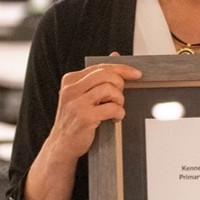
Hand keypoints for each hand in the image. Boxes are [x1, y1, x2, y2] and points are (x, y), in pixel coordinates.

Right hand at [24, 56, 140, 199]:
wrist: (62, 144)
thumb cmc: (75, 119)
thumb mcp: (82, 94)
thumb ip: (97, 77)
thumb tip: (115, 55)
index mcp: (70, 80)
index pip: (100, 67)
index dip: (122, 68)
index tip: (136, 74)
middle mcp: (71, 89)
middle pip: (106, 75)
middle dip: (120, 85)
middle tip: (120, 97)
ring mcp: (76, 103)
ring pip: (109, 89)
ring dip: (119, 100)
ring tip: (116, 108)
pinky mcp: (85, 117)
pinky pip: (112, 108)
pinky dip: (119, 113)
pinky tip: (115, 118)